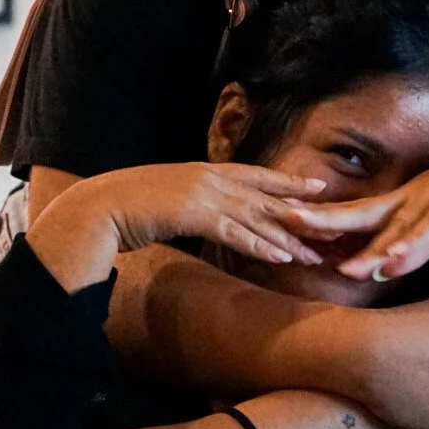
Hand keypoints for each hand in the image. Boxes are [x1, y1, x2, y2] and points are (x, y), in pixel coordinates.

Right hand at [106, 162, 327, 264]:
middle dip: (299, 213)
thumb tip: (205, 214)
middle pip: (264, 196)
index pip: (255, 175)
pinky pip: (233, 232)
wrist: (97, 208)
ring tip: (312, 255)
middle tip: (331, 226)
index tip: (315, 188)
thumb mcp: (168, 199)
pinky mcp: (192, 214)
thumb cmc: (127, 207)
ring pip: (255, 217)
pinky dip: (258, 245)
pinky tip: (279, 257)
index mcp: (204, 171)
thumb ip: (192, 202)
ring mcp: (202, 194)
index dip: (287, 182)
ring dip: (285, 238)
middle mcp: (209, 178)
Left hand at [288, 133, 428, 281]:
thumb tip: (381, 270)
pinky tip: (396, 257)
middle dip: (324, 221)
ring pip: (395, 226)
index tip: (285, 226)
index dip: (322, 222)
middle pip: (361, 213)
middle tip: (285, 223)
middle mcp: (411, 198)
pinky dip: (413, 242)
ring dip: (368, 248)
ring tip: (341, 268)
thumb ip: (414, 249)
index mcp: (404, 203)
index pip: (356, 215)